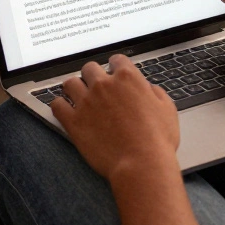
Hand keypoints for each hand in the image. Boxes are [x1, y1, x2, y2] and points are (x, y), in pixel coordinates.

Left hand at [50, 56, 180, 181]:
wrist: (142, 164)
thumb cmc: (157, 140)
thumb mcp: (167, 109)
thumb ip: (155, 92)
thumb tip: (148, 88)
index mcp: (127, 78)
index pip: (116, 60)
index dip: (116, 67)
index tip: (114, 74)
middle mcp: (103, 85)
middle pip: (89, 69)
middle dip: (93, 77)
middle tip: (96, 88)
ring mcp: (86, 102)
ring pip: (70, 83)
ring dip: (74, 89)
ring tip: (78, 97)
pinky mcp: (73, 121)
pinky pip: (56, 105)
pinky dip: (59, 106)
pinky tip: (64, 110)